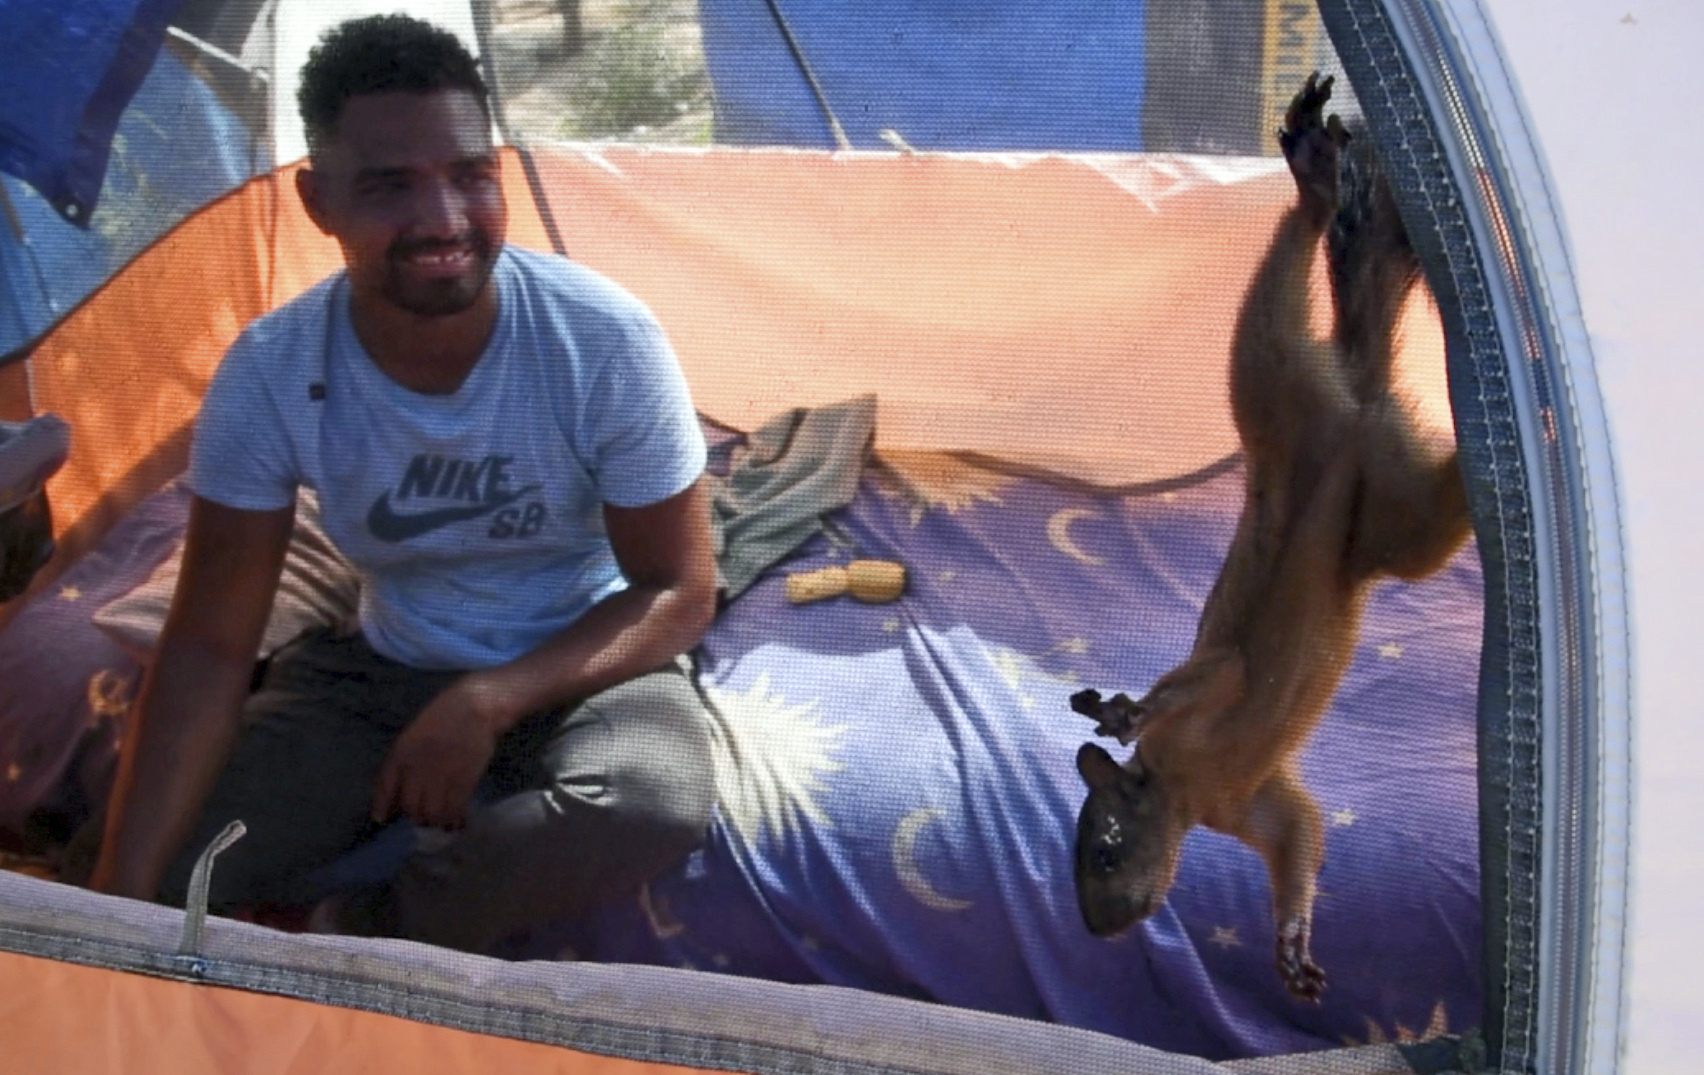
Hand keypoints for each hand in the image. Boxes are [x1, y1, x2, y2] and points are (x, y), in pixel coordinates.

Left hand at [372, 678, 504, 829]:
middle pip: (411, 805)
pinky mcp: (464, 780)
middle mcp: (418, 767)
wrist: (476, 706)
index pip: (386, 786)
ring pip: (432, 812)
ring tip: (442, 822)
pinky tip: (458, 822)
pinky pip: (455, 808)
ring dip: (436, 821)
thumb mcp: (414, 734)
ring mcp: (441, 775)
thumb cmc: (445, 716)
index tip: (383, 818)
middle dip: (416, 816)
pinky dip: (455, 819)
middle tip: (424, 817)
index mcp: (402, 752)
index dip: (383, 805)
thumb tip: (398, 790)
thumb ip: (404, 759)